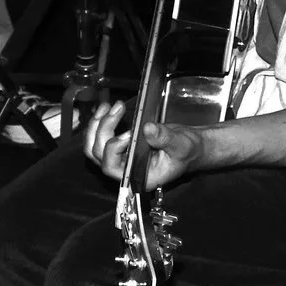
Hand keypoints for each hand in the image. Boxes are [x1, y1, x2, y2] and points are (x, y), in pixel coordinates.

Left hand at [84, 99, 210, 188]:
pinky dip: (100, 123)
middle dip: (104, 129)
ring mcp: (121, 159)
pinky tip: (108, 109)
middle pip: (99, 154)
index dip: (114, 149)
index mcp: (139, 177)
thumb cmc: (187, 152)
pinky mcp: (120, 147)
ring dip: (97, 126)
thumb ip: (165, 138)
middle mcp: (125, 170)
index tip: (128, 133)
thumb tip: (146, 128)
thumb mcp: (181, 145)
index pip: (113, 168)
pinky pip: (101, 139)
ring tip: (107, 107)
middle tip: (117, 109)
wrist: (190, 147)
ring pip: (95, 146)